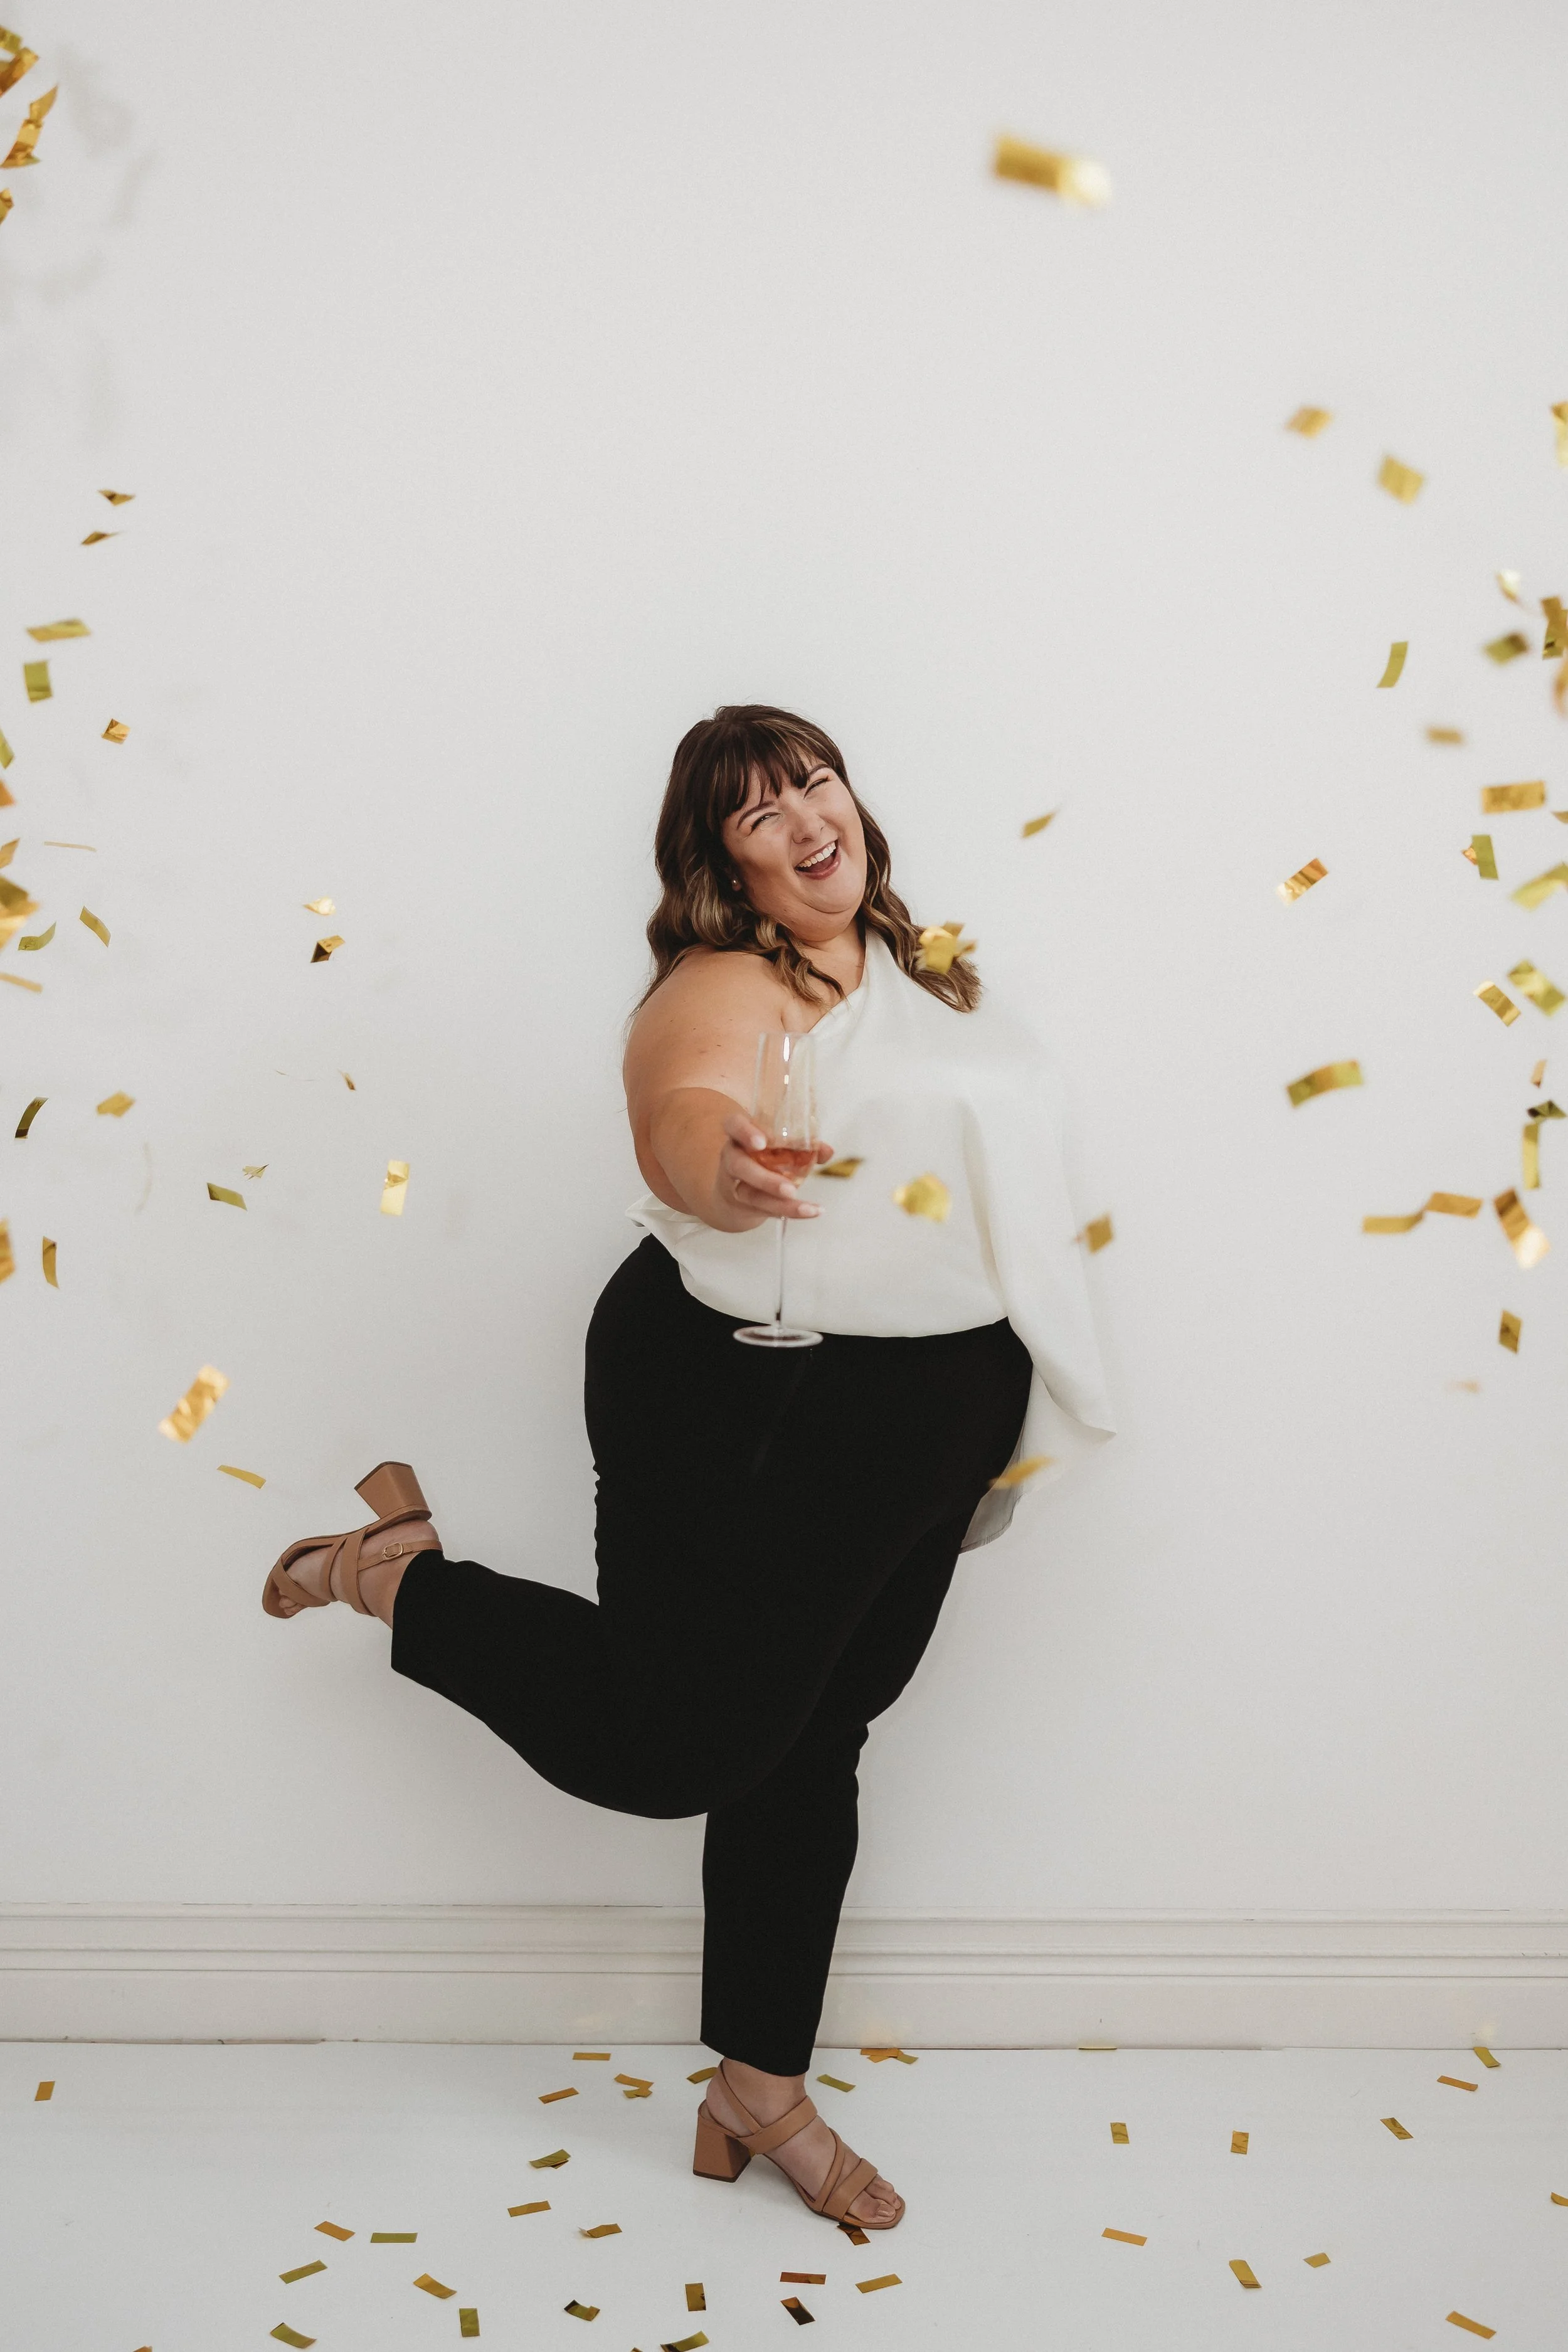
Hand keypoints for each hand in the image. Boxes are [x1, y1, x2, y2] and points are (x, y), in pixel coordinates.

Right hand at [718, 1113, 833, 1220]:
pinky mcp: (744, 1205)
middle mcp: (732, 1157)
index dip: (744, 1132)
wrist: (732, 1196)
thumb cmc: (760, 1160)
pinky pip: (765, 1209)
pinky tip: (812, 1211)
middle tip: (789, 1189)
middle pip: (739, 1166)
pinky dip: (791, 1210)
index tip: (761, 1143)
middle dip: (764, 1178)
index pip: (733, 1125)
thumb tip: (826, 1151)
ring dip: (781, 1202)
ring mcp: (734, 1184)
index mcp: (740, 1135)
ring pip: (752, 1194)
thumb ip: (800, 1146)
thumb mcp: (775, 1148)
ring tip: (805, 1206)